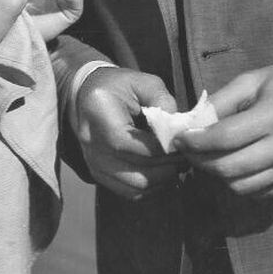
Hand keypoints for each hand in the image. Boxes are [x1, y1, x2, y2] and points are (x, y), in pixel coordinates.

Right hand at [76, 66, 181, 198]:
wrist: (87, 94)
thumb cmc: (118, 85)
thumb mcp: (143, 81)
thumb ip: (162, 100)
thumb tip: (177, 129)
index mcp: (99, 112)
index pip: (130, 144)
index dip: (160, 150)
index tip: (182, 145)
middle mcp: (90, 141)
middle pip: (135, 171)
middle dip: (166, 167)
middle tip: (185, 157)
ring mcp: (92, 161)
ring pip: (134, 187)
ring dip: (161, 180)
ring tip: (175, 165)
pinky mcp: (97, 173)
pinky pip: (128, 192)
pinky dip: (150, 188)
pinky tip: (161, 172)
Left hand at [174, 60, 272, 197]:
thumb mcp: (255, 79)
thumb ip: (223, 101)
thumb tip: (192, 121)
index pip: (224, 138)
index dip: (195, 141)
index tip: (178, 138)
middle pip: (229, 168)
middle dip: (200, 161)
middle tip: (187, 150)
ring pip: (241, 186)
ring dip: (217, 175)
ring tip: (206, 158)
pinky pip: (259, 192)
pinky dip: (239, 183)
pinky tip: (231, 165)